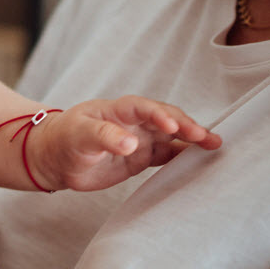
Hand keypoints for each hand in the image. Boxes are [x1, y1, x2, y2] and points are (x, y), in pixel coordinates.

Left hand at [30, 96, 218, 191]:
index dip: (161, 116)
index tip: (174, 128)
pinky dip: (183, 156)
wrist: (54, 158)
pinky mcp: (141, 157)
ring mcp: (140, 139)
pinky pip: (166, 155)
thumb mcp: (79, 135)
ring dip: (192, 140)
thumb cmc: (64, 139)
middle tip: (206, 138)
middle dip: (186, 127)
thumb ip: (104, 137)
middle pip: (166, 120)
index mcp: (119, 110)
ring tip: (215, 145)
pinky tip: (200, 160)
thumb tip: (130, 144)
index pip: (145, 108)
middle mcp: (134, 122)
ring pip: (172, 137)